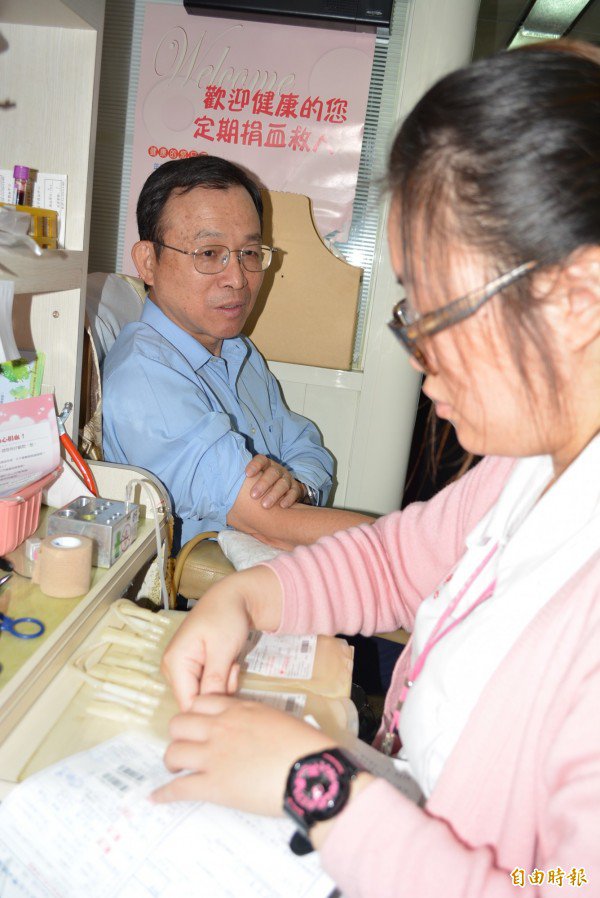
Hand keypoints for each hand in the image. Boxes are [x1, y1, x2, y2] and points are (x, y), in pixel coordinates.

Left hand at [152, 695, 334, 814]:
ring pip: (174, 752)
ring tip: (175, 769)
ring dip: (171, 761)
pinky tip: (156, 798)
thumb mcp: (276, 718)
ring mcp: (213, 756)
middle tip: (186, 746)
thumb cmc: (303, 745)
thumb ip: (255, 718)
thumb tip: (249, 728)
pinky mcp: (213, 785)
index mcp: (237, 709)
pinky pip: (179, 788)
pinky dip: (164, 794)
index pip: (200, 702)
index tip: (197, 724)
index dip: (194, 713)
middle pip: (179, 724)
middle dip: (179, 735)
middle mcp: (219, 728)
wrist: (309, 772)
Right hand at [161, 566, 282, 709]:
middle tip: (234, 669)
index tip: (231, 684)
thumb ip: (215, 679)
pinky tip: (229, 663)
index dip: (211, 703)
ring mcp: (180, 669)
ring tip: (232, 663)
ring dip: (223, 685)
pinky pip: (206, 686)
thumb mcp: (223, 648)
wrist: (232, 598)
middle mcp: (171, 669)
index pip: (187, 703)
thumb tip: (208, 708)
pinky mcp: (191, 669)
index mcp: (174, 663)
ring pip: (203, 695)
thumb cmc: (226, 618)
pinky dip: (222, 680)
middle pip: (195, 700)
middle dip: (219, 692)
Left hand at [245, 454, 304, 508]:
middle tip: (253, 496)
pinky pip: (294, 492)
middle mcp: (277, 470)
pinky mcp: (296, 488)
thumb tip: (221, 487)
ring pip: (283, 483)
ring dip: (274, 494)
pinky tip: (282, 506)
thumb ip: (243, 482)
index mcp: (266, 465)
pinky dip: (289, 499)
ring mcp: (287, 479)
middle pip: (272, 473)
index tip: (246, 474)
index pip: (261, 460)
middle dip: (263, 484)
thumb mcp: (254, 480)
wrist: (285, 489)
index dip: (254, 465)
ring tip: (265, 505)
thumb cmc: (263, 486)